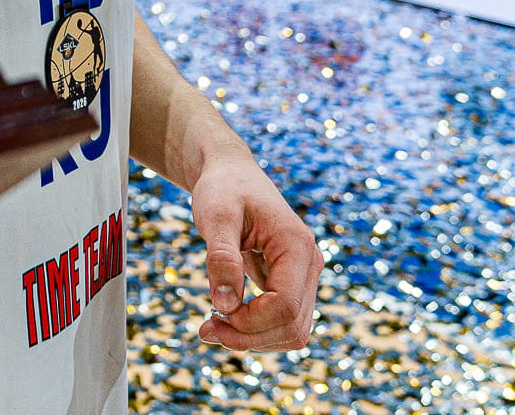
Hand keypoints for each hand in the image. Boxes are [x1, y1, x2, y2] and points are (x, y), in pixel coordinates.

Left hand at [190, 150, 322, 350]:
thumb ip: (221, 258)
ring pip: (292, 332)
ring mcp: (304, 276)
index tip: (213, 315)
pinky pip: (283, 322)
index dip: (250, 323)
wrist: (231, 174)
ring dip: (253, 339)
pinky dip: (256, 331)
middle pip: (293, 327)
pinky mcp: (292, 284)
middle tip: (206, 329)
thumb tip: (226, 306)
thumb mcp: (215, 215)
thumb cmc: (223, 189)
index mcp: (297, 246)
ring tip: (211, 326)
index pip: (285, 306)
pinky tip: (224, 320)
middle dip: (249, 337)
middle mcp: (309, 264)